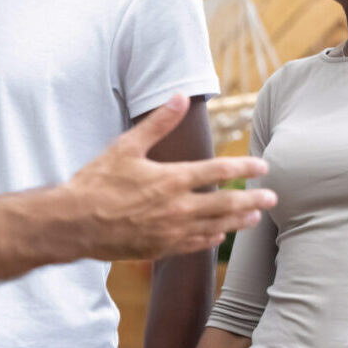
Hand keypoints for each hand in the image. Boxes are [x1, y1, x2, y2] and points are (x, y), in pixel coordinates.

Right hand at [63, 95, 275, 260]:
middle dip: (253, 199)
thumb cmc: (95, 183)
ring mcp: (171, 231)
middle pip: (227, 203)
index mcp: (170, 179)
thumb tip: (178, 98)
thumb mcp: (124, 147)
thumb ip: (156, 124)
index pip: (219, 170)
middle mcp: (177, 208)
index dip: (244, 167)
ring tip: (254, 216)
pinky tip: (218, 233)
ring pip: (215, 226)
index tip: (263, 166)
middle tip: (273, 196)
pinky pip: (195, 244)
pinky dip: (211, 237)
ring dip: (238, 220)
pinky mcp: (160, 249)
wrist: (73, 224)